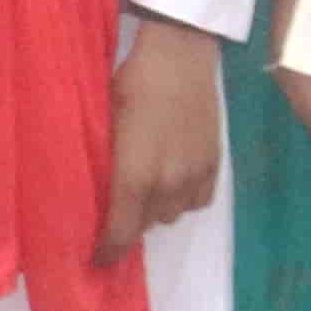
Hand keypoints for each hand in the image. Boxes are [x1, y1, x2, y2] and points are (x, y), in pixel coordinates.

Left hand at [98, 17, 226, 259]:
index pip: (120, 233)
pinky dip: (185, 197)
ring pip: (172, 215)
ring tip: (147, 189)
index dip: (107, 252)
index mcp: (134, 177)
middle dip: (129, 224)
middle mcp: (167, 185)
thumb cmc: (132, 82)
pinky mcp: (215, 162)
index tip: (97, 258)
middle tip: (118, 211)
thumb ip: (106, 167)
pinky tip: (175, 179)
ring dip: (157, 209)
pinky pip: (199, 200)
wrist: (180, 52)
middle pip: (145, 227)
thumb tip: (95, 196)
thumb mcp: (105, 123)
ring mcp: (195, 175)